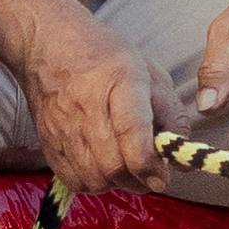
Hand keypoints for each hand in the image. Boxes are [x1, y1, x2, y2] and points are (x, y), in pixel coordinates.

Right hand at [17, 0, 160, 194]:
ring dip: (118, 183)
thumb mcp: (149, 73)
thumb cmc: (105, 57)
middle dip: (139, 179)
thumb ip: (171, 115)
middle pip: (113, 164)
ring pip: (94, 178)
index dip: (150, 163)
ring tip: (129, 169)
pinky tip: (105, 168)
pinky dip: (95, 183)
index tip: (163, 175)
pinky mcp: (48, 142)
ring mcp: (63, 125)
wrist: (46, 45)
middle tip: (152, 175)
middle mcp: (86, 104)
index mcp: (118, 78)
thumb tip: (182, 160)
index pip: (132, 132)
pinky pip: (75, 180)